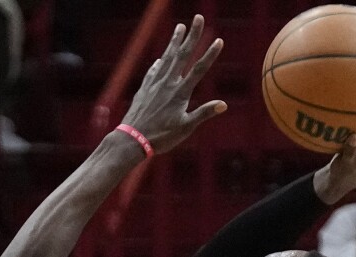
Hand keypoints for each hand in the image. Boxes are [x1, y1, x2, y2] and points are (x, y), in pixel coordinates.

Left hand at [117, 16, 224, 155]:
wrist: (132, 139)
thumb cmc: (161, 137)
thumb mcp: (186, 128)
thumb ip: (203, 113)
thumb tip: (223, 104)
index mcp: (180, 93)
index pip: (199, 69)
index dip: (210, 55)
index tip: (219, 40)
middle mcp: (167, 84)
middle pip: (182, 55)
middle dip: (192, 35)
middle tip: (198, 18)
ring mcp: (154, 84)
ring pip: (166, 58)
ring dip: (174, 41)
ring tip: (179, 27)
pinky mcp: (144, 89)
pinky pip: (153, 71)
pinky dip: (158, 63)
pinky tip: (160, 59)